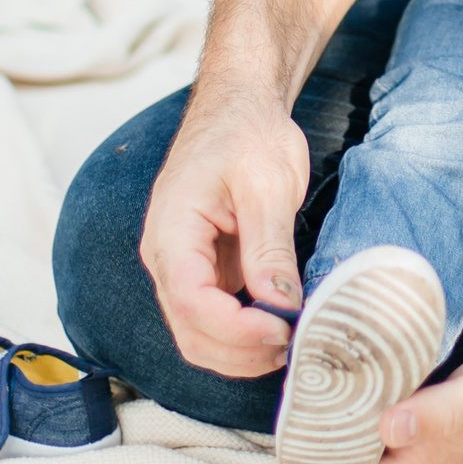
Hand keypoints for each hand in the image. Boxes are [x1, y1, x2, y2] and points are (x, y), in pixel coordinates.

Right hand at [136, 90, 307, 377]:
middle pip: (191, 334)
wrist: (239, 110)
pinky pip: (215, 321)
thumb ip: (269, 246)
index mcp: (172, 232)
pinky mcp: (204, 273)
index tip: (284, 329)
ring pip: (200, 337)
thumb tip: (280, 305)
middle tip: (296, 343)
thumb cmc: (248, 135)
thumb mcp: (268, 183)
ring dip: (243, 353)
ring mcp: (183, 269)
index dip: (237, 331)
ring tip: (292, 340)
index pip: (191, 304)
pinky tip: (281, 328)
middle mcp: (166, 258)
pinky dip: (244, 338)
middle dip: (242, 353)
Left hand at [265, 304, 462, 463]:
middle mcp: (429, 451)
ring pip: (373, 448)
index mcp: (432, 460)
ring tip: (301, 403)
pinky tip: (353, 373)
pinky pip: (392, 412)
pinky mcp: (446, 398)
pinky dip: (363, 401)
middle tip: (277, 430)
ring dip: (335, 435)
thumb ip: (441, 412)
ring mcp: (438, 427)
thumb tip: (385, 432)